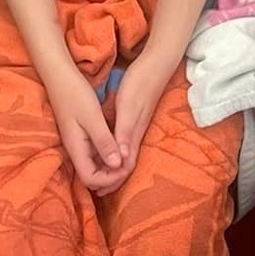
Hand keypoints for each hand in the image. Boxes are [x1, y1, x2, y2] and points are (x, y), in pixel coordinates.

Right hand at [47, 63, 125, 193]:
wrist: (60, 76)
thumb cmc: (75, 94)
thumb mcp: (93, 117)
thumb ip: (104, 142)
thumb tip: (117, 164)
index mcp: (76, 148)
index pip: (90, 178)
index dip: (109, 179)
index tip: (124, 167)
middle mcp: (75, 150)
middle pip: (92, 177)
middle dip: (111, 176)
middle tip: (128, 165)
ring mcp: (78, 143)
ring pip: (95, 166)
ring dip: (110, 167)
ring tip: (126, 158)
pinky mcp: (81, 136)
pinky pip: (95, 154)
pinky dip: (108, 155)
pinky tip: (118, 147)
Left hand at [100, 53, 171, 183]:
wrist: (157, 64)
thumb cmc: (140, 83)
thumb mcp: (128, 107)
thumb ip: (124, 132)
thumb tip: (120, 159)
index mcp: (132, 133)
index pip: (124, 165)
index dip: (113, 180)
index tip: (98, 191)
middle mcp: (136, 133)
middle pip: (125, 163)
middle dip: (112, 178)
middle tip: (97, 191)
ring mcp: (137, 125)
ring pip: (126, 153)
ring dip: (113, 166)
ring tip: (100, 175)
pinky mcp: (136, 116)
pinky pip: (126, 142)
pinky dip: (116, 151)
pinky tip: (110, 149)